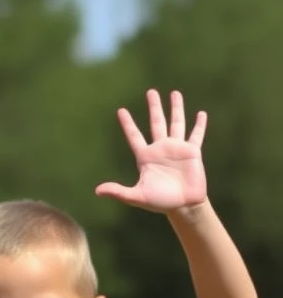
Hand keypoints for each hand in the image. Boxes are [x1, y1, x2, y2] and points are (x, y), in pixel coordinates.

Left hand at [95, 89, 207, 212]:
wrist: (182, 206)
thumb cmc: (159, 202)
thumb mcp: (136, 196)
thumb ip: (118, 192)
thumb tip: (97, 191)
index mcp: (145, 157)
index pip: (134, 136)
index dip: (128, 124)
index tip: (121, 110)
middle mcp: (160, 149)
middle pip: (156, 122)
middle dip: (154, 107)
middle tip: (150, 92)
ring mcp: (177, 149)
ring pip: (176, 123)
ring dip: (176, 108)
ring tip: (174, 93)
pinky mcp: (192, 152)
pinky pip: (196, 135)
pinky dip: (199, 125)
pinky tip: (200, 114)